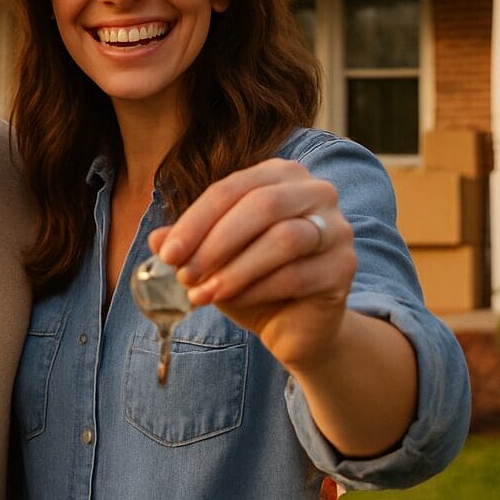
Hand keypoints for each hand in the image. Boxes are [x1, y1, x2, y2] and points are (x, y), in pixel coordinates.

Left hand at [149, 158, 356, 370]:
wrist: (296, 325)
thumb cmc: (253, 279)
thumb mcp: (215, 257)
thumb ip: (190, 242)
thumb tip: (155, 238)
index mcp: (281, 175)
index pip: (232, 188)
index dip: (196, 220)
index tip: (167, 253)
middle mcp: (317, 191)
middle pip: (262, 205)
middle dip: (215, 242)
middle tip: (184, 274)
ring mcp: (337, 228)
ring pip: (284, 239)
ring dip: (235, 269)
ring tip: (203, 294)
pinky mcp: (344, 267)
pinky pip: (298, 274)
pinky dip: (258, 288)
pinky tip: (233, 302)